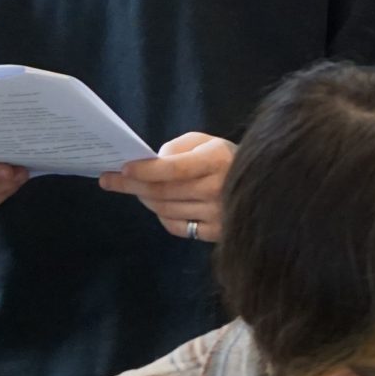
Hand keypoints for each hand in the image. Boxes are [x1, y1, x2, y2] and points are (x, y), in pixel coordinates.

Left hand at [99, 132, 232, 241]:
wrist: (264, 187)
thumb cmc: (228, 160)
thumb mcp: (208, 142)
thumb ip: (178, 147)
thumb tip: (152, 163)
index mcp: (217, 160)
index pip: (173, 169)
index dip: (145, 170)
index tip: (122, 168)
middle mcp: (217, 189)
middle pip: (163, 191)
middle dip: (132, 185)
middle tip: (110, 180)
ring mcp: (217, 214)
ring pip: (165, 209)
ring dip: (145, 199)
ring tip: (136, 190)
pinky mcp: (216, 233)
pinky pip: (177, 226)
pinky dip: (161, 216)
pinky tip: (159, 206)